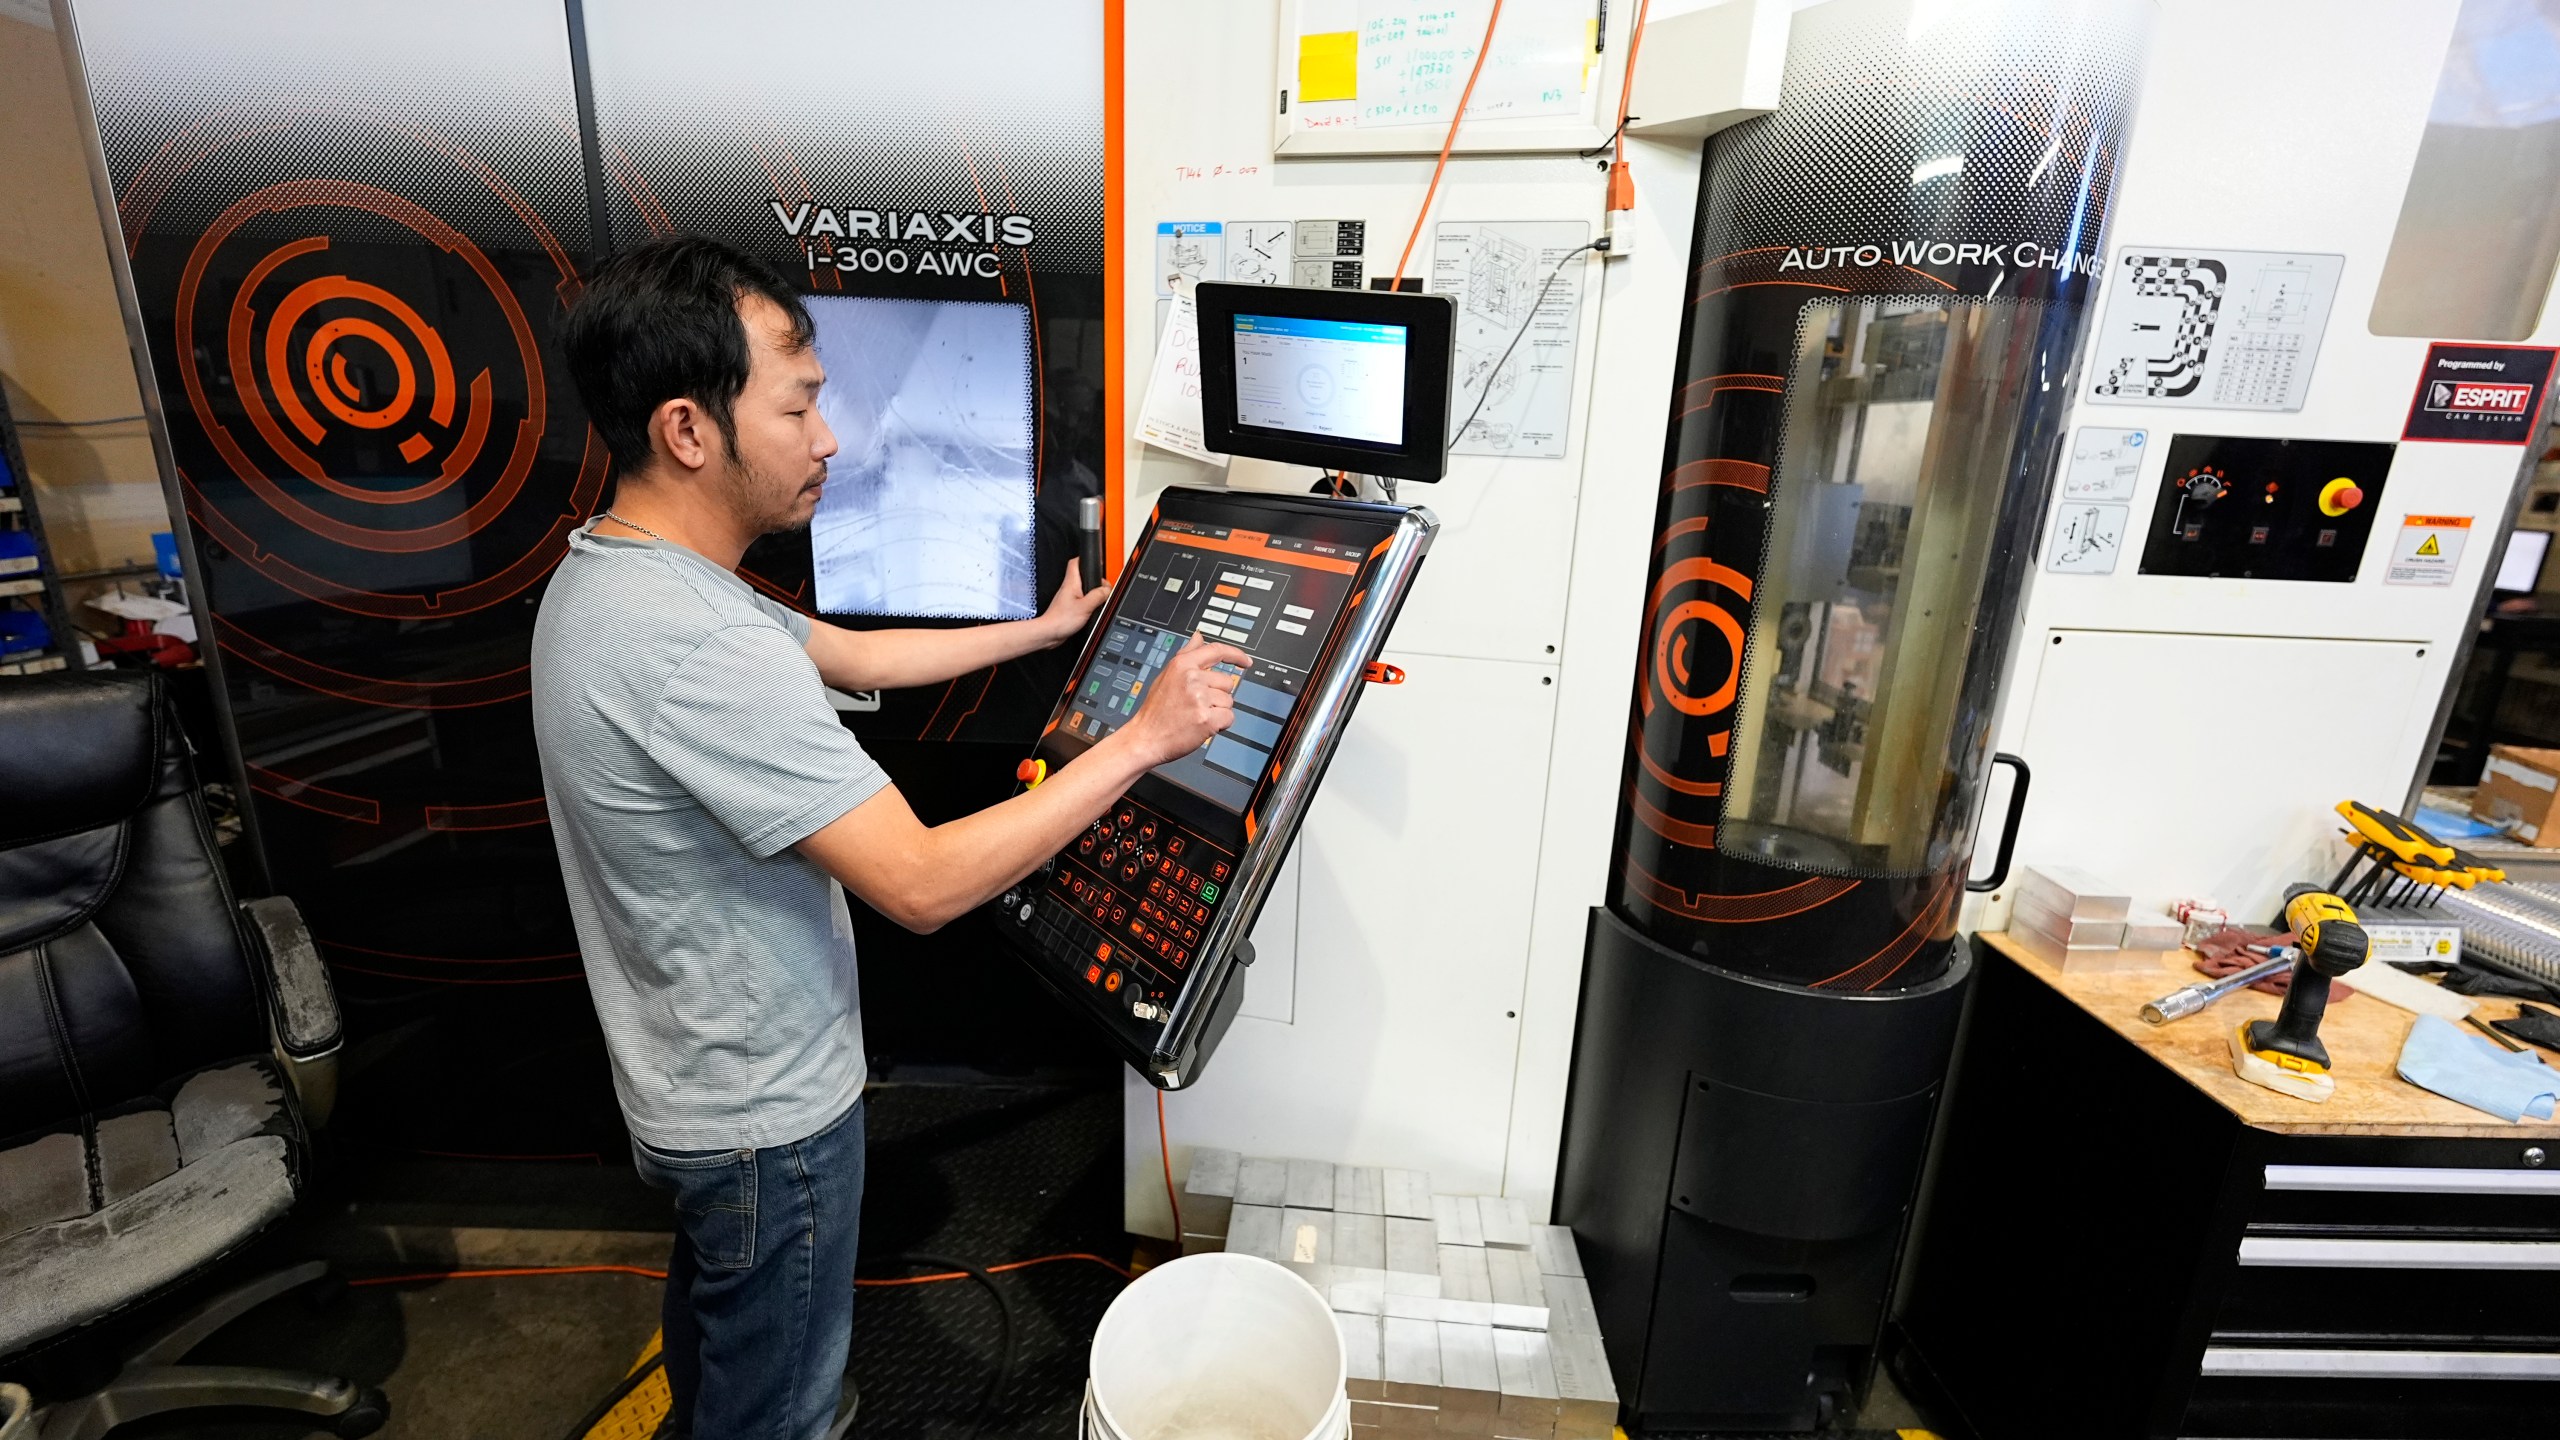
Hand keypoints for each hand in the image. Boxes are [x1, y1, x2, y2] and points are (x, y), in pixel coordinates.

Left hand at [1035, 566, 1110, 646]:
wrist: (1050, 633)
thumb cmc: (1061, 620)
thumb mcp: (1085, 606)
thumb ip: (1098, 596)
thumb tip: (1106, 590)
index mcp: (1071, 583)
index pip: (1075, 562)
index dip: (1085, 559)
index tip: (1094, 561)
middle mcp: (1069, 588)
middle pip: (1083, 576)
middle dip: (1095, 580)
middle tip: (1103, 587)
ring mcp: (1068, 598)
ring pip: (1083, 589)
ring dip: (1092, 593)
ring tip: (1099, 599)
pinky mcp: (1069, 607)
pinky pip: (1082, 600)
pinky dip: (1089, 603)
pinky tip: (1092, 610)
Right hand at [1115, 635, 1250, 767]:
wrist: (1145, 738)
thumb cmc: (1156, 709)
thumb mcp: (1167, 674)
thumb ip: (1186, 654)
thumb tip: (1199, 637)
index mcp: (1182, 665)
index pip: (1216, 651)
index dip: (1235, 655)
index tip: (1246, 661)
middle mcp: (1192, 678)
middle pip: (1227, 682)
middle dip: (1218, 695)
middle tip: (1197, 705)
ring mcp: (1199, 698)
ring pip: (1229, 701)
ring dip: (1218, 711)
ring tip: (1196, 716)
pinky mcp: (1206, 718)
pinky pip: (1229, 718)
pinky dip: (1220, 725)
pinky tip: (1202, 726)